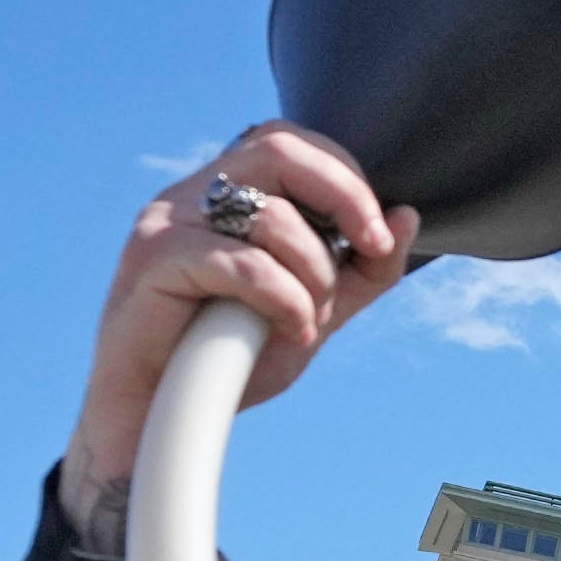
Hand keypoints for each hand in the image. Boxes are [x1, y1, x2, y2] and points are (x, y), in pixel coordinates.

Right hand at [60, 122, 417, 547]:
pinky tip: (291, 330)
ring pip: (267, 215)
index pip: (291, 144)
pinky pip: (241, 264)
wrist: (161, 417)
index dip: (345, 177)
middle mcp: (193, 195)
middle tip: (372, 246)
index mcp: (226, 195)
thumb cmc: (231, 359)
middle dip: (343, 194)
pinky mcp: (152, 261)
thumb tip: (408, 217)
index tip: (380, 236)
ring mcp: (167, 222)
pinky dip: (283, 298)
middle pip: (278, 148)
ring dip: (313, 271)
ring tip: (310, 317)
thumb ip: (361, 271)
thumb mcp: (314, 310)